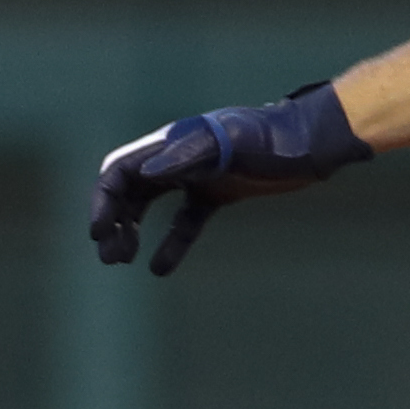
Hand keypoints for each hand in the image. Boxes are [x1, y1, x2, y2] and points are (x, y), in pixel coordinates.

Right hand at [86, 81, 373, 275]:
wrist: (311, 144)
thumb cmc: (272, 140)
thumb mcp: (230, 144)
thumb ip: (187, 155)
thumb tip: (145, 175)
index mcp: (171, 143)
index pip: (120, 171)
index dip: (103, 201)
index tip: (98, 233)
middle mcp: (177, 158)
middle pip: (128, 190)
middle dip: (112, 221)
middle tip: (110, 258)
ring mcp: (197, 176)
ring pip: (150, 206)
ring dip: (130, 232)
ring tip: (123, 261)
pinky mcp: (219, 194)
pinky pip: (185, 222)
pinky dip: (171, 244)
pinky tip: (159, 268)